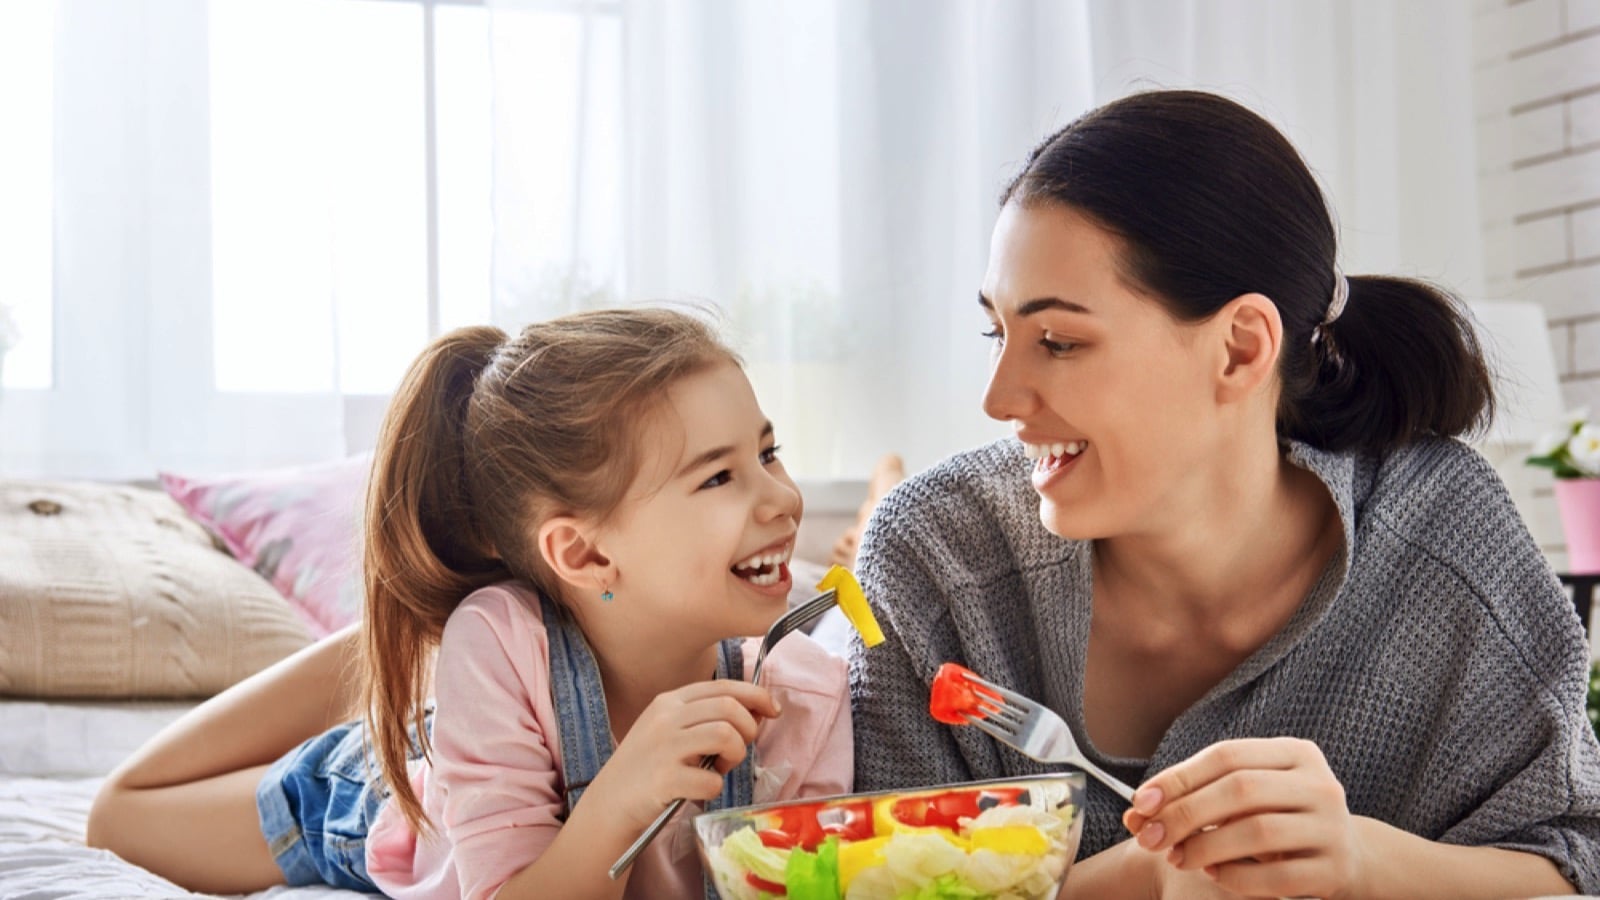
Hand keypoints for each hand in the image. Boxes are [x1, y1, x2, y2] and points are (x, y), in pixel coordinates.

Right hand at [588, 679, 779, 833]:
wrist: (610, 802)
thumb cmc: (648, 767)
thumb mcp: (670, 730)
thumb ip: (707, 717)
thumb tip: (758, 711)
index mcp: (670, 702)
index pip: (723, 686)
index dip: (756, 695)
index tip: (772, 710)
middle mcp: (666, 718)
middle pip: (728, 706)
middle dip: (748, 728)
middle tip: (738, 748)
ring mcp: (663, 747)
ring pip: (725, 735)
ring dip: (735, 755)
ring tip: (721, 768)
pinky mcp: (663, 779)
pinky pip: (711, 779)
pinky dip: (716, 787)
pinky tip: (701, 789)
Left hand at [1121, 737, 1364, 899]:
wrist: (1347, 857)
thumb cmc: (1277, 818)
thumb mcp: (1246, 797)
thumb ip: (1195, 797)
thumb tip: (1135, 813)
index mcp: (1296, 753)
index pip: (1227, 755)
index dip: (1180, 777)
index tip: (1141, 801)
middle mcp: (1320, 785)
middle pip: (1241, 789)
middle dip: (1185, 813)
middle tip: (1150, 837)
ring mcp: (1332, 827)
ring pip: (1258, 831)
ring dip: (1205, 846)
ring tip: (1177, 857)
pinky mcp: (1335, 869)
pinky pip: (1276, 876)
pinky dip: (1234, 877)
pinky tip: (1212, 874)